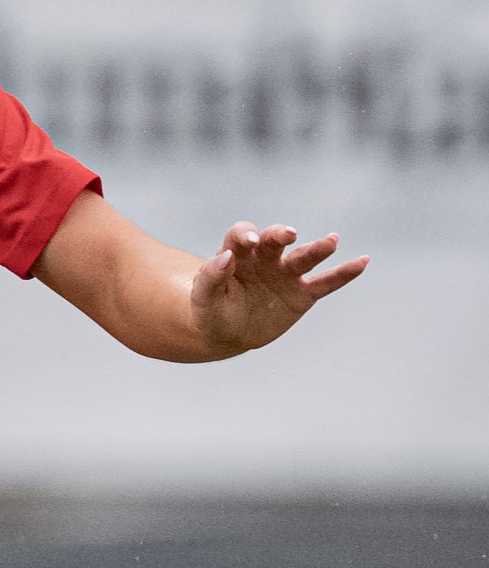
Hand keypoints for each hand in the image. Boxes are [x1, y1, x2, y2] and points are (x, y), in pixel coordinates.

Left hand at [191, 221, 365, 356]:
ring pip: (304, 257)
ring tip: (332, 241)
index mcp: (238, 255)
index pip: (241, 235)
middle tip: (288, 235)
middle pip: (275, 240)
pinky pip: (326, 282)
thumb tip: (224, 257)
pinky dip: (344, 273)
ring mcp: (286, 274)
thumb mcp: (203, 299)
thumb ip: (210, 277)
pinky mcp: (302, 294)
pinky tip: (362, 262)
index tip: (249, 242)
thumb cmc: (211, 311)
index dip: (245, 235)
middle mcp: (265, 259)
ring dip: (318, 248)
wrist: (227, 332)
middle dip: (281, 235)